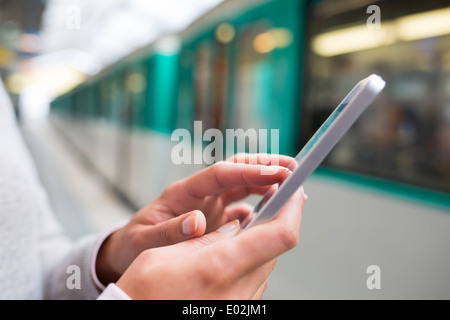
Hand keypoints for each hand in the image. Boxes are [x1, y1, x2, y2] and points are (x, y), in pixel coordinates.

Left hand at [96, 154, 293, 283]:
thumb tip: (197, 222)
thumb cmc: (133, 244)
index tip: (276, 172)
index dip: (250, 171)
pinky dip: (260, 209)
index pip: (221, 174)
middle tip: (292, 168)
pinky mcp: (215, 219)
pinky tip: (273, 214)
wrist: (128, 252)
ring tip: (291, 187)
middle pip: (237, 171)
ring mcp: (209, 205)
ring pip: (243, 187)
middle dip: (265, 166)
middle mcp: (200, 195)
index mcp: (183, 192)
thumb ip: (169, 231)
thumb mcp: (145, 240)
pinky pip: (242, 210)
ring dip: (266, 185)